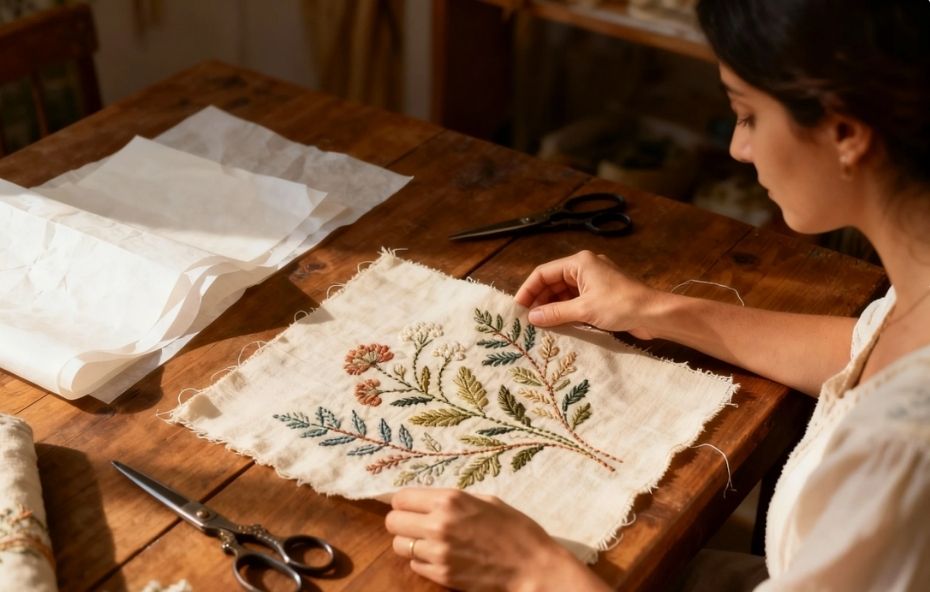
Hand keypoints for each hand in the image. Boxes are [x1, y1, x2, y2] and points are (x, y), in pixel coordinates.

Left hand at [386, 488, 606, 591]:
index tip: (412, 506)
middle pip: (393, 522)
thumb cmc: (515, 529)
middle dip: (402, 522)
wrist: (533, 567)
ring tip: (428, 542)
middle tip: (416, 524)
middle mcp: (439, 524)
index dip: (405, 502)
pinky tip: (441, 557)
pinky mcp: (441, 576)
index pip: (400, 498)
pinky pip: (415, 566)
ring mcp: (438, 553)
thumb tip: (428, 499)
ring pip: (400, 546)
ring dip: (410, 543)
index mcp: (450, 500)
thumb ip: (454, 500)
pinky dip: (423, 561)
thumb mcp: (486, 500)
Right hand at [514, 250, 661, 337]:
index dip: (528, 290)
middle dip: (540, 300)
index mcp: (580, 262)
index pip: (544, 273)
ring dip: (552, 307)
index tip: (518, 308)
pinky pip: (576, 301)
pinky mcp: (601, 295)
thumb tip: (532, 317)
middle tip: (527, 319)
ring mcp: (594, 282)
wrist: (654, 315)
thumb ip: (556, 313)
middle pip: (553, 282)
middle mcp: (585, 268)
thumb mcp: (584, 309)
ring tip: (539, 325)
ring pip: (564, 293)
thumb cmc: (621, 305)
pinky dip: (565, 311)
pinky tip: (557, 324)